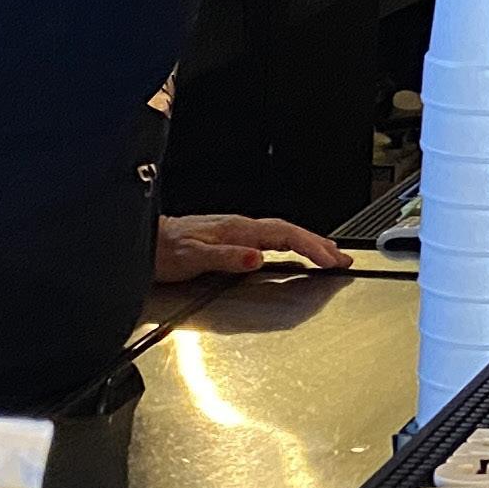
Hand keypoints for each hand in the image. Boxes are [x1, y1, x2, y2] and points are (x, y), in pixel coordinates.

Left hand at [156, 213, 348, 280]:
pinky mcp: (234, 238)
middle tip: (342, 258)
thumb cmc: (164, 251)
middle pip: (290, 231)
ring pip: (283, 234)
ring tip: (329, 253)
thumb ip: (226, 257)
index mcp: (237, 230)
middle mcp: (241, 227)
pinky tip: (295, 251)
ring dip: (309, 243)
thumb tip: (257, 257)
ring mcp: (238, 231)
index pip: (284, 235)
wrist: (146, 243)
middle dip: (320, 244)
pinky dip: (292, 245)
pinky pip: (273, 239)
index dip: (311, 246)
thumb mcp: (193, 257)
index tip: (331, 259)